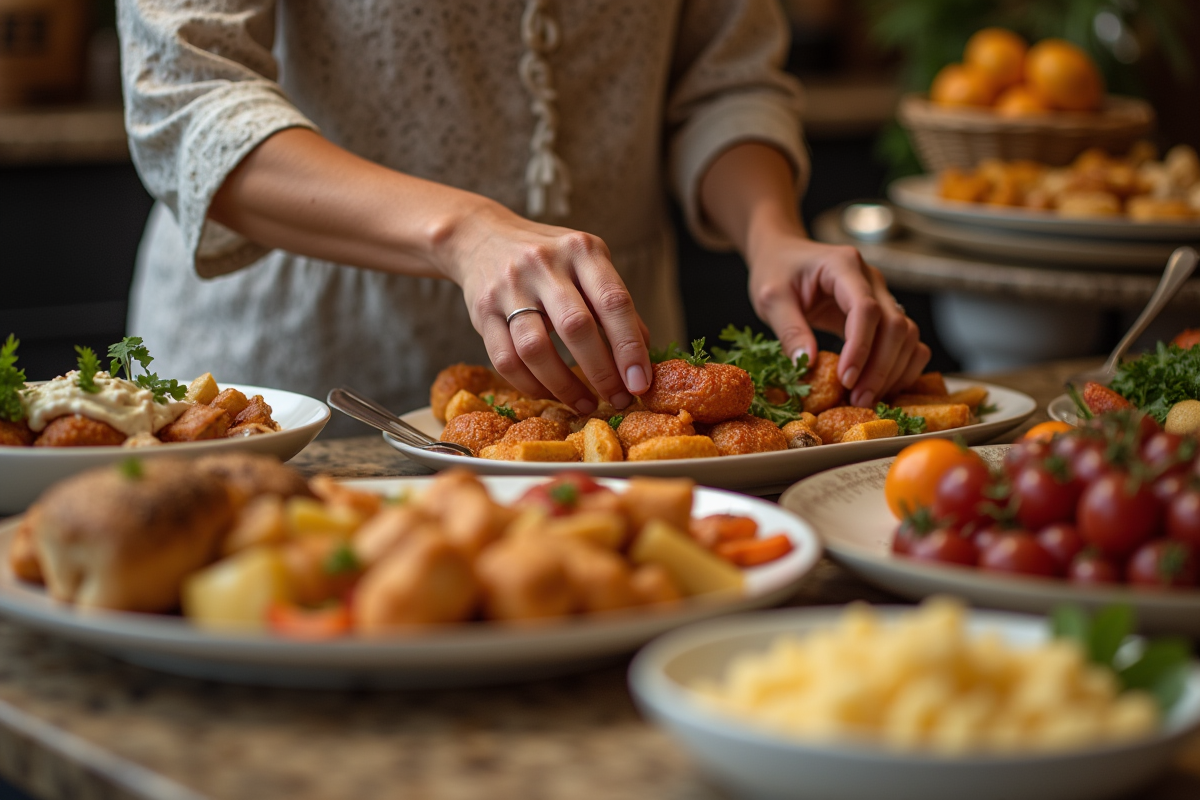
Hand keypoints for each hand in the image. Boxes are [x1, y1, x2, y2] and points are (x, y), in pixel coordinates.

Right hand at [438, 200, 651, 412]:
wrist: (481, 236)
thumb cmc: (548, 259)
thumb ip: (613, 302)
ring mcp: (509, 287)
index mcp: (581, 250)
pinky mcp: (482, 312)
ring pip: (536, 349)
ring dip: (565, 386)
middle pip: (576, 327)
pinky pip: (505, 360)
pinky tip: (550, 394)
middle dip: (602, 372)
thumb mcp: (587, 263)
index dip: (630, 347)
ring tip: (586, 404)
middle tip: (618, 400)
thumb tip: (643, 353)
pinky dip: (531, 385)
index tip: (640, 383)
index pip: (613, 301)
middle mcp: (544, 264)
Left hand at [746, 232, 929, 407]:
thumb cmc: (776, 269)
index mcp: (843, 266)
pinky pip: (907, 340)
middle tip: (858, 400)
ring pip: (907, 335)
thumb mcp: (771, 298)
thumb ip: (789, 330)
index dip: (860, 348)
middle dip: (880, 368)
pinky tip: (882, 387)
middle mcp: (871, 278)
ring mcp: (882, 294)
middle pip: (894, 325)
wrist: (783, 253)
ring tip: (866, 399)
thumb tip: (807, 365)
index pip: (865, 309)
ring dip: (893, 371)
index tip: (845, 380)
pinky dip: (902, 366)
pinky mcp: (883, 312)